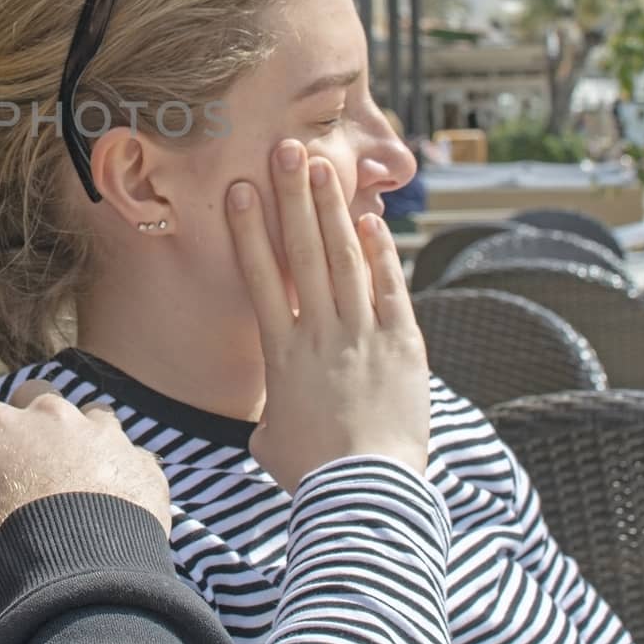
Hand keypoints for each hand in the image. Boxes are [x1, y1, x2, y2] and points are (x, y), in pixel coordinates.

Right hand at [0, 379, 170, 593]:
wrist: (83, 575)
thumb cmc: (5, 550)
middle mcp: (46, 416)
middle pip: (30, 394)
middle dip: (22, 411)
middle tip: (19, 444)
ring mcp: (97, 433)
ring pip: (88, 413)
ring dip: (77, 434)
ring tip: (74, 467)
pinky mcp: (137, 461)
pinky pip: (128, 456)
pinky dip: (118, 470)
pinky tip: (115, 496)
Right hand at [226, 139, 430, 494]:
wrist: (364, 493)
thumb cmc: (311, 472)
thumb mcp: (273, 440)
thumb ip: (272, 412)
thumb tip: (270, 418)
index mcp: (282, 351)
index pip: (260, 277)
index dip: (249, 230)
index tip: (240, 191)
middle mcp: (319, 332)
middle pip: (302, 251)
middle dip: (293, 197)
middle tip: (285, 151)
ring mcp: (362, 335)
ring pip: (344, 259)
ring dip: (333, 210)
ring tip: (323, 167)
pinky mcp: (402, 346)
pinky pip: (390, 290)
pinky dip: (381, 253)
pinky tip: (372, 221)